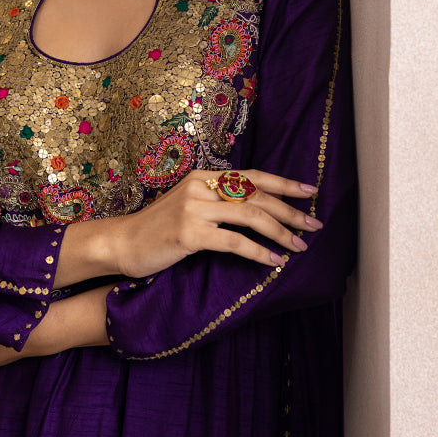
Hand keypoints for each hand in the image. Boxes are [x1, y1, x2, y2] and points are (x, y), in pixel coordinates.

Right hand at [106, 170, 323, 280]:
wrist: (123, 243)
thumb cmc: (158, 229)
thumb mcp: (188, 205)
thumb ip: (216, 201)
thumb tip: (256, 209)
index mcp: (202, 176)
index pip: (252, 175)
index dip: (283, 183)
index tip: (310, 191)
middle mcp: (200, 187)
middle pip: (256, 195)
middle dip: (290, 210)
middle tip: (314, 224)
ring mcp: (194, 209)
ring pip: (250, 216)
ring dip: (281, 232)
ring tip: (300, 246)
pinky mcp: (189, 233)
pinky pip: (235, 242)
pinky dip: (259, 252)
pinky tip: (274, 261)